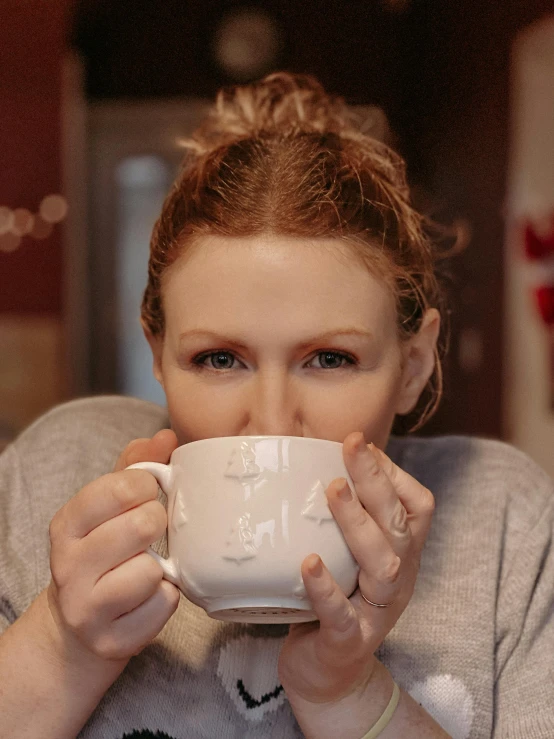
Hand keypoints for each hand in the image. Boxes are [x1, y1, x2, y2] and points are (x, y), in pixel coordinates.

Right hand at [46, 429, 179, 664]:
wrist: (80, 625)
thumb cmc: (104, 553)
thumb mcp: (108, 508)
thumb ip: (135, 468)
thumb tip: (166, 436)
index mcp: (66, 525)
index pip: (116, 487)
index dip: (146, 485)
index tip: (149, 493)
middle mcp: (68, 566)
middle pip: (141, 526)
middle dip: (157, 524)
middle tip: (151, 531)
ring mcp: (86, 608)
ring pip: (152, 570)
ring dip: (162, 567)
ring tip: (148, 567)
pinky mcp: (112, 641)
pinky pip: (164, 604)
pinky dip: (167, 597)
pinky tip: (150, 596)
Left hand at [278, 431, 434, 706]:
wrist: (330, 677)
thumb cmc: (337, 601)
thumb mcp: (352, 557)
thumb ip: (349, 519)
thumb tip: (324, 461)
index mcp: (400, 554)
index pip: (417, 507)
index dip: (395, 473)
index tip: (363, 445)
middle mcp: (397, 579)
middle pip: (397, 526)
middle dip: (376, 481)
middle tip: (352, 445)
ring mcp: (377, 612)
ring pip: (381, 564)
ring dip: (358, 523)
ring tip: (334, 489)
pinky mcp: (349, 641)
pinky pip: (343, 615)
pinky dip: (326, 588)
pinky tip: (308, 563)